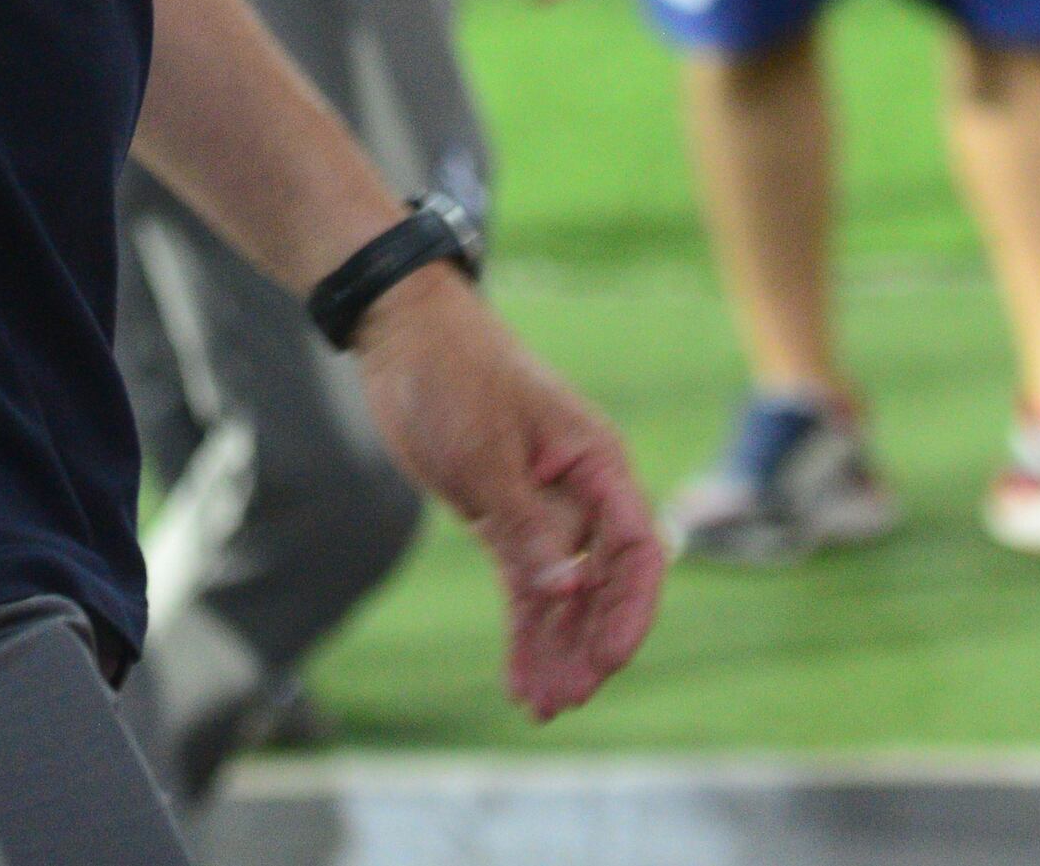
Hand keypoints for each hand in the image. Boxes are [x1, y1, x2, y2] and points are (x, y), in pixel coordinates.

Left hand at [349, 271, 664, 721]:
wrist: (403, 332)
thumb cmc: (453, 373)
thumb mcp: (485, 452)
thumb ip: (525, 524)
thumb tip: (564, 591)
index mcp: (595, 462)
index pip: (636, 546)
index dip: (630, 607)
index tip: (611, 657)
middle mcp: (580, 491)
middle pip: (603, 582)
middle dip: (589, 643)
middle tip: (565, 698)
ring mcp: (544, 508)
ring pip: (563, 594)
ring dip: (556, 648)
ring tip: (541, 706)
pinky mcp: (504, 519)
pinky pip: (526, 585)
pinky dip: (526, 629)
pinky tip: (520, 677)